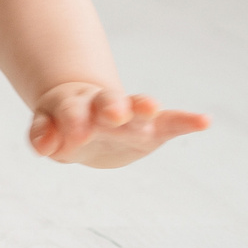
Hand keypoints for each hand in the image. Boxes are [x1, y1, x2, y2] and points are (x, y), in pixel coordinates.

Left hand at [28, 83, 208, 167]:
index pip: (70, 111)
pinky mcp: (153, 129)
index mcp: (73, 106)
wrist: (84, 119)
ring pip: (137, 108)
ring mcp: (129, 117)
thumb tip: (43, 146)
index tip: (74, 134)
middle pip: (105, 102)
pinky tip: (204, 121)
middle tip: (114, 114)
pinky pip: (172, 122)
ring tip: (153, 107)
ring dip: (143, 106)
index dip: (70, 121)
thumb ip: (43, 136)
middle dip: (110, 107)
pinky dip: (187, 121)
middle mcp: (103, 106)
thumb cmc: (62, 124)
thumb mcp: (48, 130)